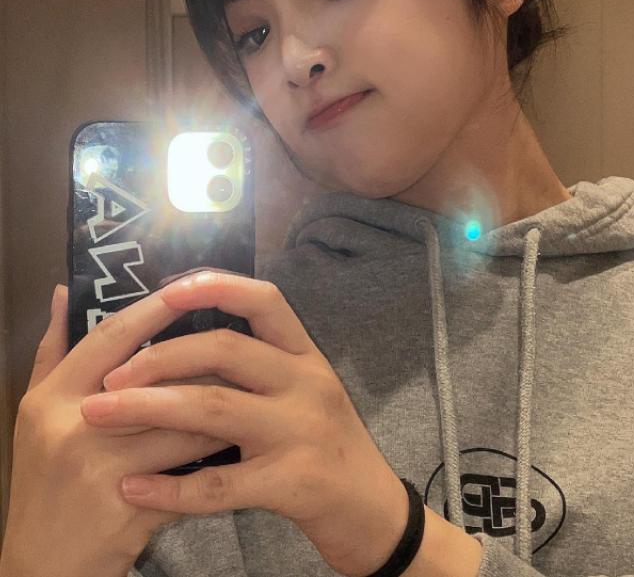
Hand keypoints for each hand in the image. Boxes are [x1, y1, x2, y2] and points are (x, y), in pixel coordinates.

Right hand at [0, 285, 230, 576]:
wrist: (42, 566)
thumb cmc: (43, 480)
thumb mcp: (34, 412)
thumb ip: (52, 350)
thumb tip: (65, 292)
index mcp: (51, 397)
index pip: (110, 337)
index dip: (153, 309)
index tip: (189, 288)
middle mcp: (73, 426)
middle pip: (158, 376)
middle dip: (203, 359)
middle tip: (239, 342)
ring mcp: (102, 467)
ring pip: (185, 421)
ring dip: (221, 406)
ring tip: (248, 391)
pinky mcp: (131, 504)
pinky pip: (191, 467)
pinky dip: (216, 452)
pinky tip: (239, 442)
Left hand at [83, 269, 409, 576]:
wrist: (372, 510)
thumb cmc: (326, 443)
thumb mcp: (304, 390)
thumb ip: (259, 365)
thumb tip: (187, 342)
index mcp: (306, 356)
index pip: (264, 301)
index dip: (216, 286)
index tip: (167, 289)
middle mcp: (307, 383)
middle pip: (226, 351)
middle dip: (160, 357)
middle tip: (110, 376)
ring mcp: (302, 432)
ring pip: (215, 409)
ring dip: (148, 409)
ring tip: (98, 415)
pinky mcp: (293, 483)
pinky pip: (221, 484)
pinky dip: (170, 486)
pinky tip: (131, 488)